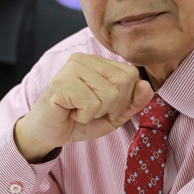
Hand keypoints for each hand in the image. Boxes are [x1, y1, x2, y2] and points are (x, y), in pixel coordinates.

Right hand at [14, 53, 153, 161]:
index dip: (124, 99)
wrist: (47, 134)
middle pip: (124, 81)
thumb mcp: (114, 115)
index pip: (132, 75)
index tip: (103, 106)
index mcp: (98, 61)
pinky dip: (84, 116)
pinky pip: (92, 104)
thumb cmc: (79, 120)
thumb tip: (146, 86)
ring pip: (110, 94)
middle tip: (90, 109)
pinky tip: (71, 112)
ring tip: (79, 110)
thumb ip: (134, 102)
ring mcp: (71, 68)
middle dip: (112, 105)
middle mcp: (84, 59)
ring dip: (96, 112)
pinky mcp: (61, 83)